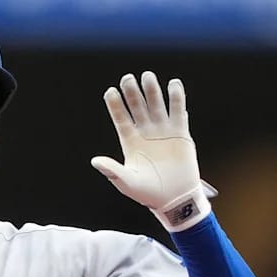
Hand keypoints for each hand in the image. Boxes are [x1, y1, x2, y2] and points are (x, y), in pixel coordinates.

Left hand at [91, 71, 210, 231]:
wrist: (175, 199)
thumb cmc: (149, 194)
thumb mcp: (128, 183)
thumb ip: (112, 171)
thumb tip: (95, 161)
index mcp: (130, 141)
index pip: (121, 118)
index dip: (115, 105)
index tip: (110, 91)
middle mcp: (145, 132)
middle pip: (137, 107)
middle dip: (132, 92)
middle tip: (128, 78)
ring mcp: (163, 131)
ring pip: (156, 105)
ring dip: (152, 90)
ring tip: (148, 76)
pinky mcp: (181, 133)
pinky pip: (178, 111)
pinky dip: (177, 98)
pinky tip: (174, 85)